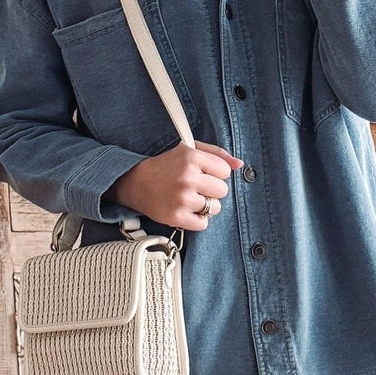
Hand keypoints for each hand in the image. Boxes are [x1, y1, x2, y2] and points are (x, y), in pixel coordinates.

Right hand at [111, 141, 243, 231]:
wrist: (135, 182)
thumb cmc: (166, 166)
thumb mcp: (189, 151)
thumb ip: (217, 154)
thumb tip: (240, 164)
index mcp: (192, 157)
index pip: (225, 171)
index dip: (215, 174)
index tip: (202, 175)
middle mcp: (187, 177)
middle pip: (222, 191)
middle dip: (212, 191)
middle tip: (196, 188)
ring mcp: (182, 198)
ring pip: (215, 208)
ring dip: (206, 206)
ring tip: (190, 199)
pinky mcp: (176, 216)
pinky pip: (203, 223)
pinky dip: (197, 220)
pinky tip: (186, 210)